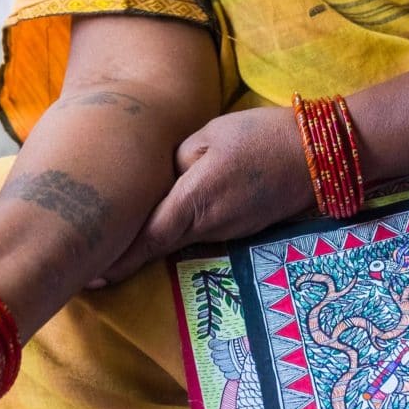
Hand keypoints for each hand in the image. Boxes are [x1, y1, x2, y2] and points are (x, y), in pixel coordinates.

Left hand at [104, 106, 313, 281]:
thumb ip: (175, 160)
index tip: (88, 274)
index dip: (116, 259)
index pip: (146, 240)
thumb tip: (158, 179)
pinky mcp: (241, 228)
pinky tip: (164, 224)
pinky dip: (177, 233)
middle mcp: (209, 228)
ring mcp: (227, 233)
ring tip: (115, 244)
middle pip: (158, 246)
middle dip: (125, 256)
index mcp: (195, 202)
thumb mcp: (209, 134)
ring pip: (178, 240)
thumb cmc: (262, 137)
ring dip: (150, 244)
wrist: (319, 155)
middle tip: (88, 264)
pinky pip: (200, 233)